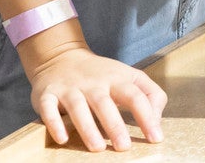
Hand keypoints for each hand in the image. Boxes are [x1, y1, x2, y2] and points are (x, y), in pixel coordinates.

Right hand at [21, 29, 166, 151]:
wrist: (61, 57)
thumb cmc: (102, 75)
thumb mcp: (129, 77)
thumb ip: (150, 95)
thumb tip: (157, 122)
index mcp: (117, 78)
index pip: (135, 96)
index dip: (147, 116)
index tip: (155, 138)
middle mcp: (94, 83)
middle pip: (105, 103)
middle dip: (115, 125)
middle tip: (124, 147)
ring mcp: (69, 88)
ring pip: (78, 107)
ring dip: (88, 128)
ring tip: (97, 148)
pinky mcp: (47, 95)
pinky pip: (49, 109)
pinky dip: (54, 123)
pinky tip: (63, 139)